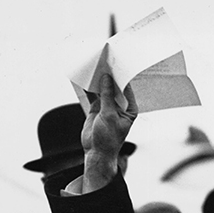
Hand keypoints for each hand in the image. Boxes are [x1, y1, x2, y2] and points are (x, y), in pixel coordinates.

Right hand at [82, 74, 137, 191]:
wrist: (96, 152)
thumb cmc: (109, 138)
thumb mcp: (109, 115)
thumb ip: (107, 96)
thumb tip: (106, 78)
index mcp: (130, 108)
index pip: (126, 88)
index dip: (121, 76)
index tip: (116, 63)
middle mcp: (120, 106)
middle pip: (114, 87)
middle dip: (109, 75)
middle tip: (103, 60)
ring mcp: (108, 107)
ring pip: (102, 90)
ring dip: (98, 80)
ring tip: (92, 65)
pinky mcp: (96, 109)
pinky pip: (92, 95)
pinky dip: (88, 87)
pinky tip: (83, 78)